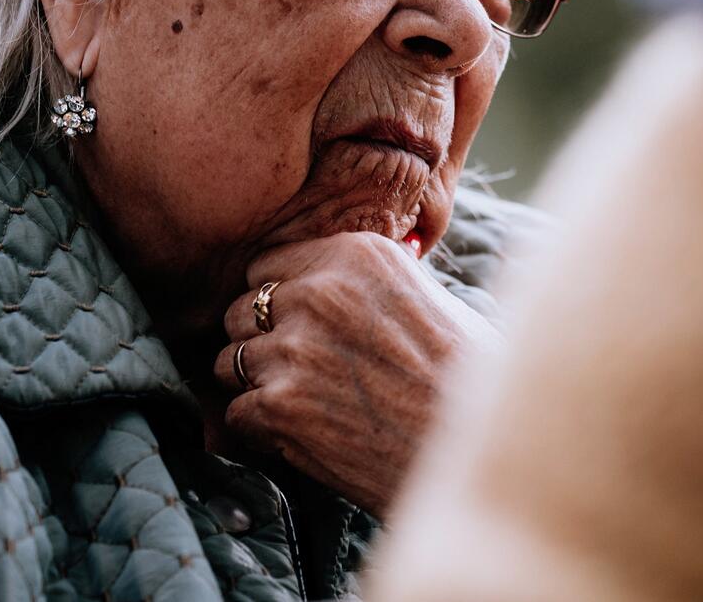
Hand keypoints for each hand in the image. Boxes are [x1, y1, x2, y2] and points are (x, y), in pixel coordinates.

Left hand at [214, 232, 501, 514]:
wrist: (473, 447)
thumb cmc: (463, 375)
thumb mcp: (422, 296)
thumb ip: (363, 282)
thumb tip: (318, 281)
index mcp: (357, 254)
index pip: (267, 264)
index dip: (279, 297)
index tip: (300, 323)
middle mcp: (319, 292)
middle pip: (242, 308)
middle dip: (263, 341)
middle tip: (301, 370)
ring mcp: (294, 348)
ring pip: (230, 360)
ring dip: (257, 383)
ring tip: (303, 402)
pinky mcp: (280, 405)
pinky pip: (237, 411)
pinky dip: (261, 429)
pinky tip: (304, 433)